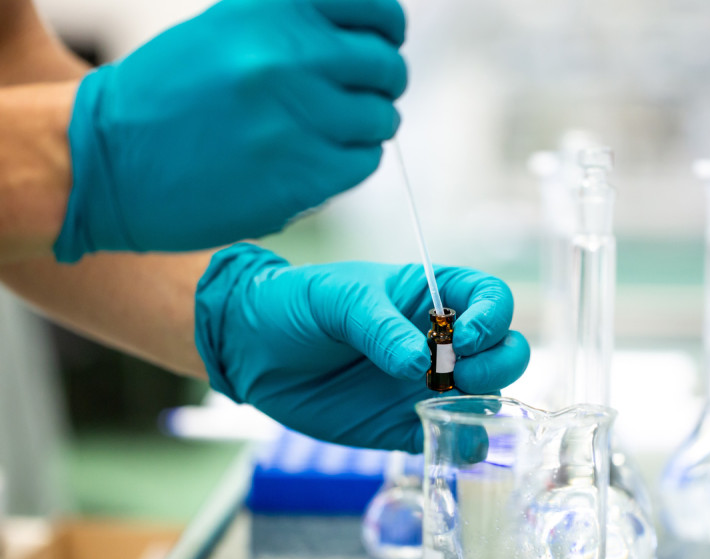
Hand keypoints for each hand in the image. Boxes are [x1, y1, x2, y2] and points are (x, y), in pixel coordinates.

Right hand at [55, 0, 406, 261]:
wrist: (107, 160)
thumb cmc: (169, 96)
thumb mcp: (229, 28)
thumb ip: (297, 27)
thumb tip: (370, 37)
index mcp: (274, 9)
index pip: (377, 11)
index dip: (387, 31)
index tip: (382, 43)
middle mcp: (290, 56)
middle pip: (387, 68)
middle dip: (377, 84)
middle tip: (352, 97)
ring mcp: (299, 118)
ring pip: (380, 120)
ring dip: (362, 128)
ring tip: (322, 132)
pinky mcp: (302, 175)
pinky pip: (363, 163)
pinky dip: (347, 163)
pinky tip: (311, 159)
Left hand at [194, 244, 530, 451]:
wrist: (251, 349)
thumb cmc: (297, 304)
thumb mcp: (337, 299)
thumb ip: (379, 326)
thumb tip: (418, 363)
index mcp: (433, 297)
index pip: (491, 300)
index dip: (492, 318)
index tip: (461, 337)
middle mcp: (442, 342)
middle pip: (505, 351)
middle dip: (497, 364)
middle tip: (457, 374)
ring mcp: (429, 385)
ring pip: (488, 397)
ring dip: (484, 404)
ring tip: (444, 405)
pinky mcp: (407, 425)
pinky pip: (453, 438)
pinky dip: (462, 445)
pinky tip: (450, 443)